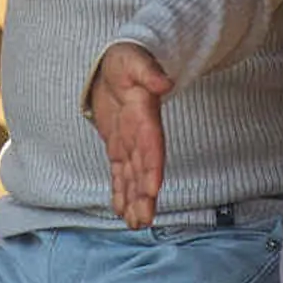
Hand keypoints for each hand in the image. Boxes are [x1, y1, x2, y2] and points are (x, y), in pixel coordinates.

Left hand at [87, 43, 172, 225]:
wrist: (118, 63)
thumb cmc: (127, 58)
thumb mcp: (134, 60)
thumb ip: (148, 72)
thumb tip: (164, 82)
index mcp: (145, 115)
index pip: (151, 145)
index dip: (152, 167)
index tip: (152, 189)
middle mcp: (140, 134)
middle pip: (144, 169)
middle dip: (144, 196)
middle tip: (143, 221)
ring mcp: (130, 142)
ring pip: (133, 177)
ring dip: (134, 200)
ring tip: (135, 224)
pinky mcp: (118, 145)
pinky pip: (120, 172)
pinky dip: (120, 191)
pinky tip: (121, 210)